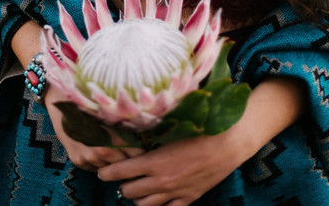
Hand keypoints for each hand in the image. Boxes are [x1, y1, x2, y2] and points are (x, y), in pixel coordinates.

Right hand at [44, 93, 143, 171]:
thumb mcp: (112, 110)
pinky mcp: (78, 161)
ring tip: (113, 146)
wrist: (61, 101)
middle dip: (128, 159)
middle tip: (132, 151)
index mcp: (113, 135)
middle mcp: (101, 150)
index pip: (137, 154)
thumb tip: (149, 132)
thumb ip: (128, 124)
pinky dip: (99, 162)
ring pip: (110, 168)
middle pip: (124, 165)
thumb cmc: (91, 102)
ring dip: (113, 161)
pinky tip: (98, 149)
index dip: (142, 152)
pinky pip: (95, 168)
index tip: (145, 147)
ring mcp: (88, 157)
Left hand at [97, 127, 243, 205]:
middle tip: (121, 178)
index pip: (122, 171)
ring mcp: (174, 193)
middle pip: (130, 191)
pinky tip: (157, 201)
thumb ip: (153, 137)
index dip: (108, 173)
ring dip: (137, 198)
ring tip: (136, 190)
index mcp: (155, 161)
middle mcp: (161, 181)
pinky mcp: (188, 199)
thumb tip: (136, 135)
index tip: (101, 172)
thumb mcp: (172, 131)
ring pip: (145, 205)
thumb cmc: (200, 130)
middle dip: (122, 185)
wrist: (227, 143)